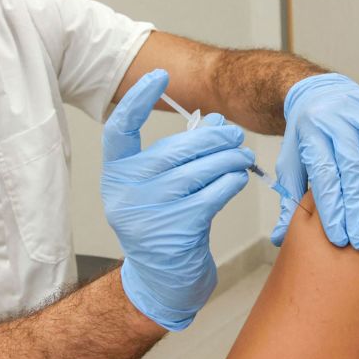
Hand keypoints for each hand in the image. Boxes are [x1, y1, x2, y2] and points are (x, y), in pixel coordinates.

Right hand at [102, 69, 253, 330]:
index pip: (118, 129)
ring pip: (197, 172)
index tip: (159, 76)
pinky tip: (238, 179)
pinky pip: (211, 195)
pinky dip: (230, 183)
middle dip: (212, 138)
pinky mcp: (176, 231)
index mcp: (116, 175)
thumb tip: (216, 119)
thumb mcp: (166, 186)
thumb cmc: (167, 225)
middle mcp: (125, 193)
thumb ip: (184, 153)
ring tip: (242, 156)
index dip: (136, 100)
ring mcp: (148, 214)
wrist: (163, 282)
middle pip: (173, 150)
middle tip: (234, 134)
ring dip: (228, 159)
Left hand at [271, 73, 358, 249]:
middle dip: (357, 205)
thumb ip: (290, 198)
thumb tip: (280, 238)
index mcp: (310, 129)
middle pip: (352, 163)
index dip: (333, 207)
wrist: (319, 94)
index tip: (340, 238)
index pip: (324, 172)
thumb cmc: (309, 137)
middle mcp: (336, 114)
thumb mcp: (292, 163)